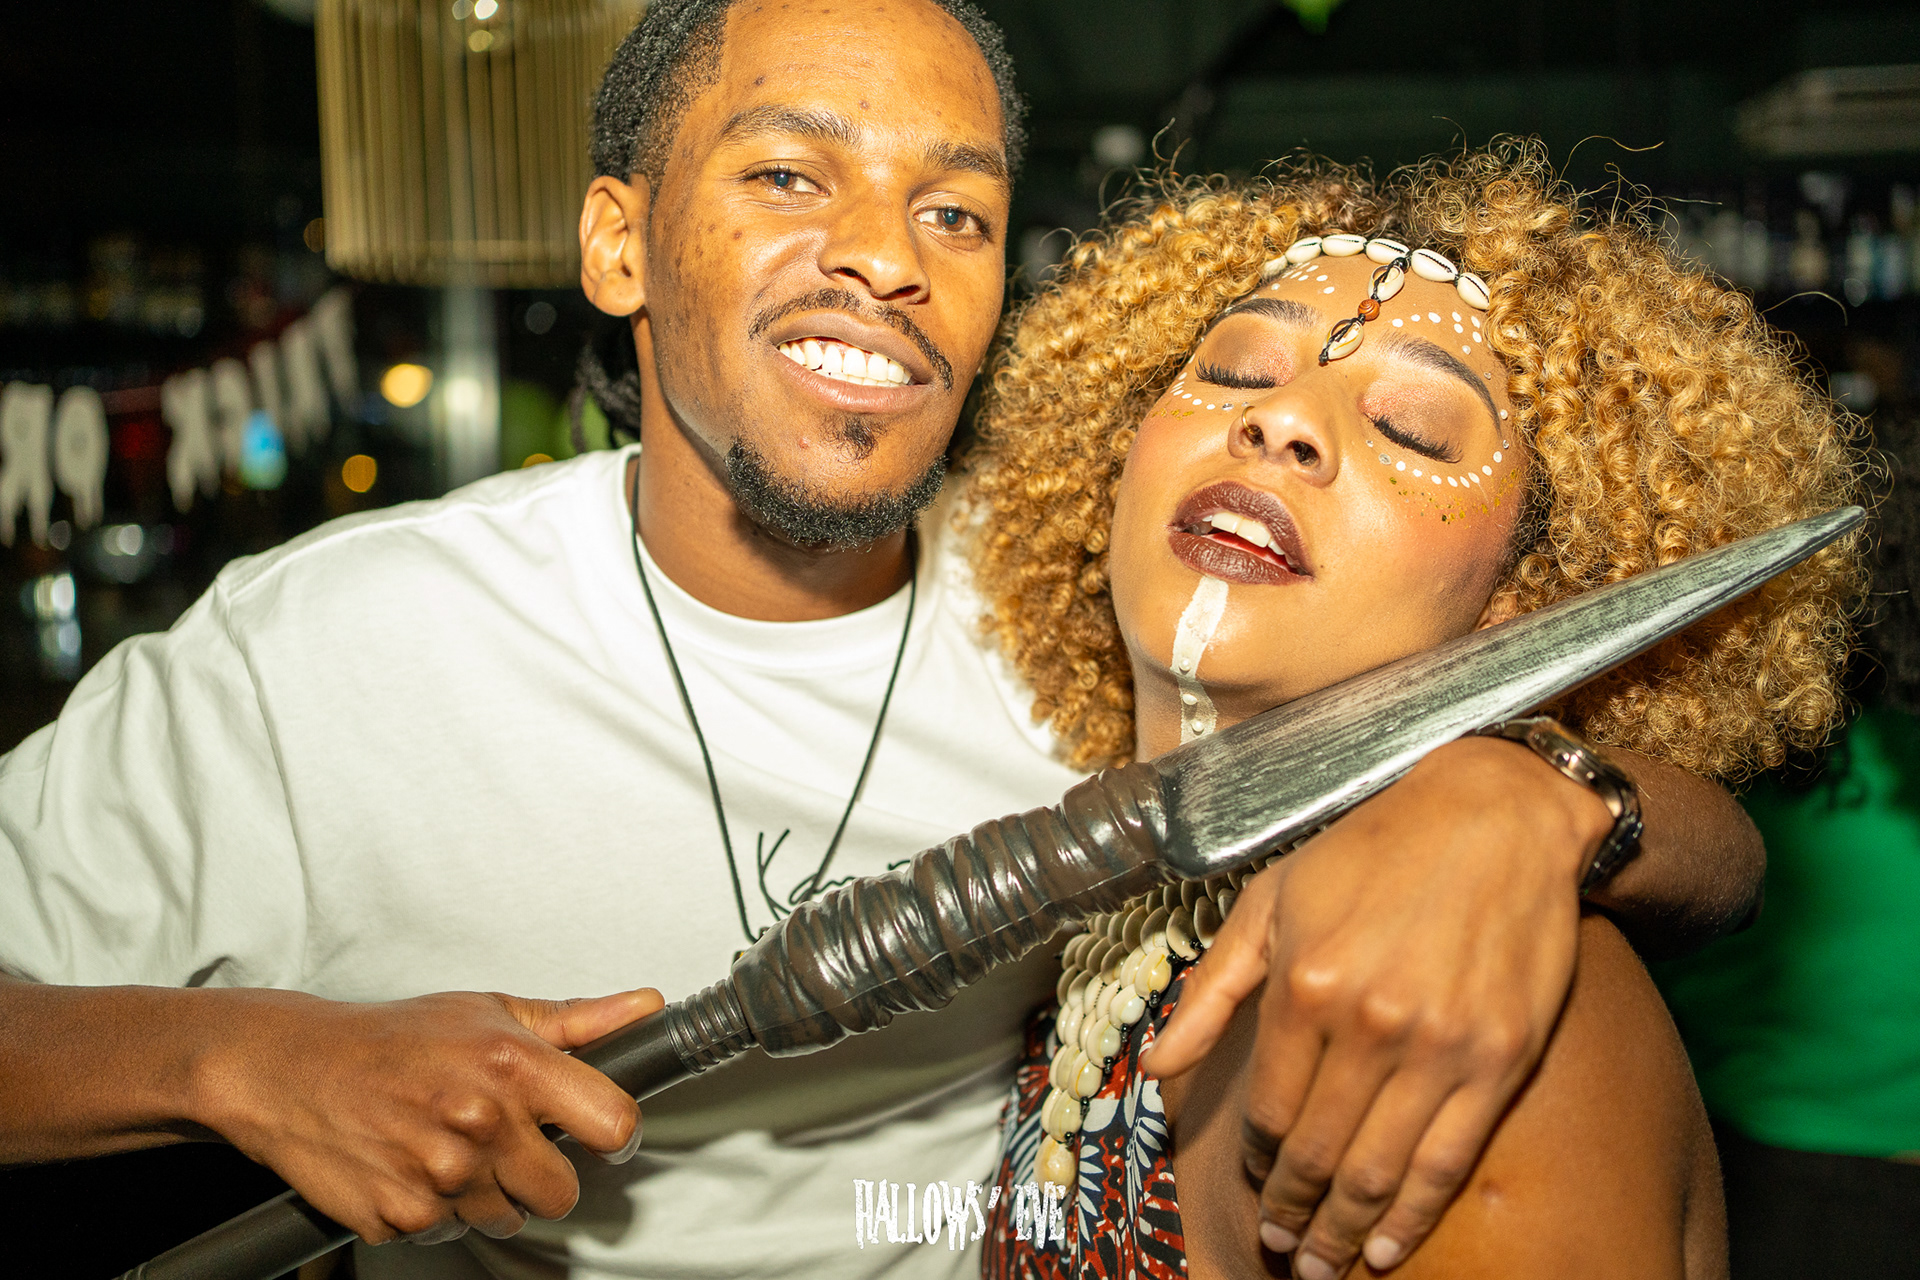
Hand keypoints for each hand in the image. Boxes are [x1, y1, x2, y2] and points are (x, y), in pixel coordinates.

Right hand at [191, 985, 662, 1243]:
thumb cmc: (393, 1038)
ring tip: (453, 1146)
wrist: (292, 1069)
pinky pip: (451, 1232)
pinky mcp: (403, 1216)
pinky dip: (440, 1209)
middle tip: (509, 1142)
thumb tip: (644, 1008)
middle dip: (544, 1172)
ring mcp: (441, 1176)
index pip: (612, 1123)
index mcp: (513, 1065)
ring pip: (509, 1217)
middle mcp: (481, 1122)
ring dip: (491, 1193)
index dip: (615, 1134)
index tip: (601, 1134)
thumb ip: (578, 1020)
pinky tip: (418, 1166)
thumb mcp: (490, 1011)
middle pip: (564, 1190)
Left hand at [1145, 736, 1608, 1276]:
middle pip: (1316, 1152)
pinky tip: (1386, 1247)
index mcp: (1304, 985)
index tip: (1255, 1182)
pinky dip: (1412, 1216)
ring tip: (1321, 1267)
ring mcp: (1440, 1047)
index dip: (1256, 1160)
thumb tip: (1156, 1064)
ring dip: (1341, 1233)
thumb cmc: (1373, 850)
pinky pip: (1448, 1161)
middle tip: (1281, 1250)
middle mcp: (1369, 1024)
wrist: (1497, 817)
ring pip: (1377, 1171)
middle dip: (1291, 1213)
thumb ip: (1213, 989)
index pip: (1268, 1108)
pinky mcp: (1500, 1059)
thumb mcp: (1272, 898)